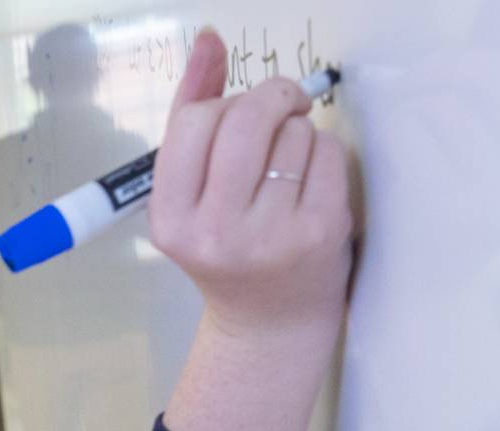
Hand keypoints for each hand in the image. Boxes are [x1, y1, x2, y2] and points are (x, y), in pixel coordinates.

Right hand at [149, 32, 351, 347]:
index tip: (241, 116)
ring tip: (289, 167)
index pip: (196, 122)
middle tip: (282, 110)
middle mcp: (214, 232)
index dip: (224, 104)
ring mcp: (269, 235)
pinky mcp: (318, 233)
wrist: (268, 322)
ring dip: (297, 133)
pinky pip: (327, 152)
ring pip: (292, 132)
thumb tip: (209, 40)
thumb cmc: (227, 248)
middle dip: (270, 100)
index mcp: (172, 219)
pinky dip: (324, 154)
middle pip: (246, 118)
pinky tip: (312, 182)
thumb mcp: (191, 193)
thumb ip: (193, 113)